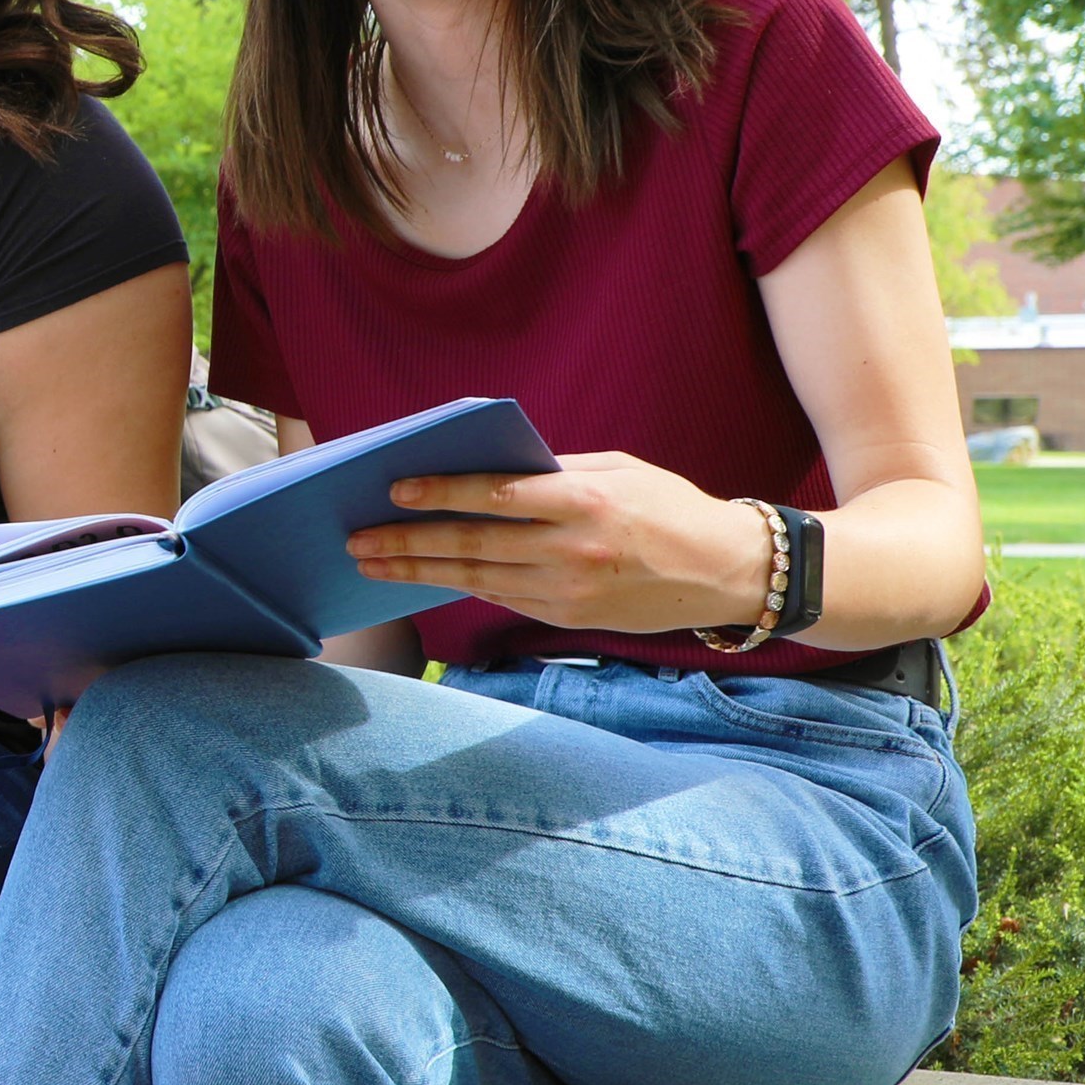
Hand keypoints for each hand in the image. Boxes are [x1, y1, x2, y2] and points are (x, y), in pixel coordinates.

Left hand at [345, 449, 774, 636]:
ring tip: (372, 565)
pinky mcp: (568, 617)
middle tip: (357, 541)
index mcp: (583, 501)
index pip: (495, 495)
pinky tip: (425, 578)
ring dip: (419, 573)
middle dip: (408, 544)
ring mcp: (568, 590)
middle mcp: (571, 550)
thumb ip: (554, 470)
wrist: (726, 571)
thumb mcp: (617, 470)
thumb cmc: (668, 507)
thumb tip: (488, 467)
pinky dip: (460, 586)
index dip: (440, 492)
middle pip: (472, 545)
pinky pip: (502, 598)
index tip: (395, 489)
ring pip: (477, 580)